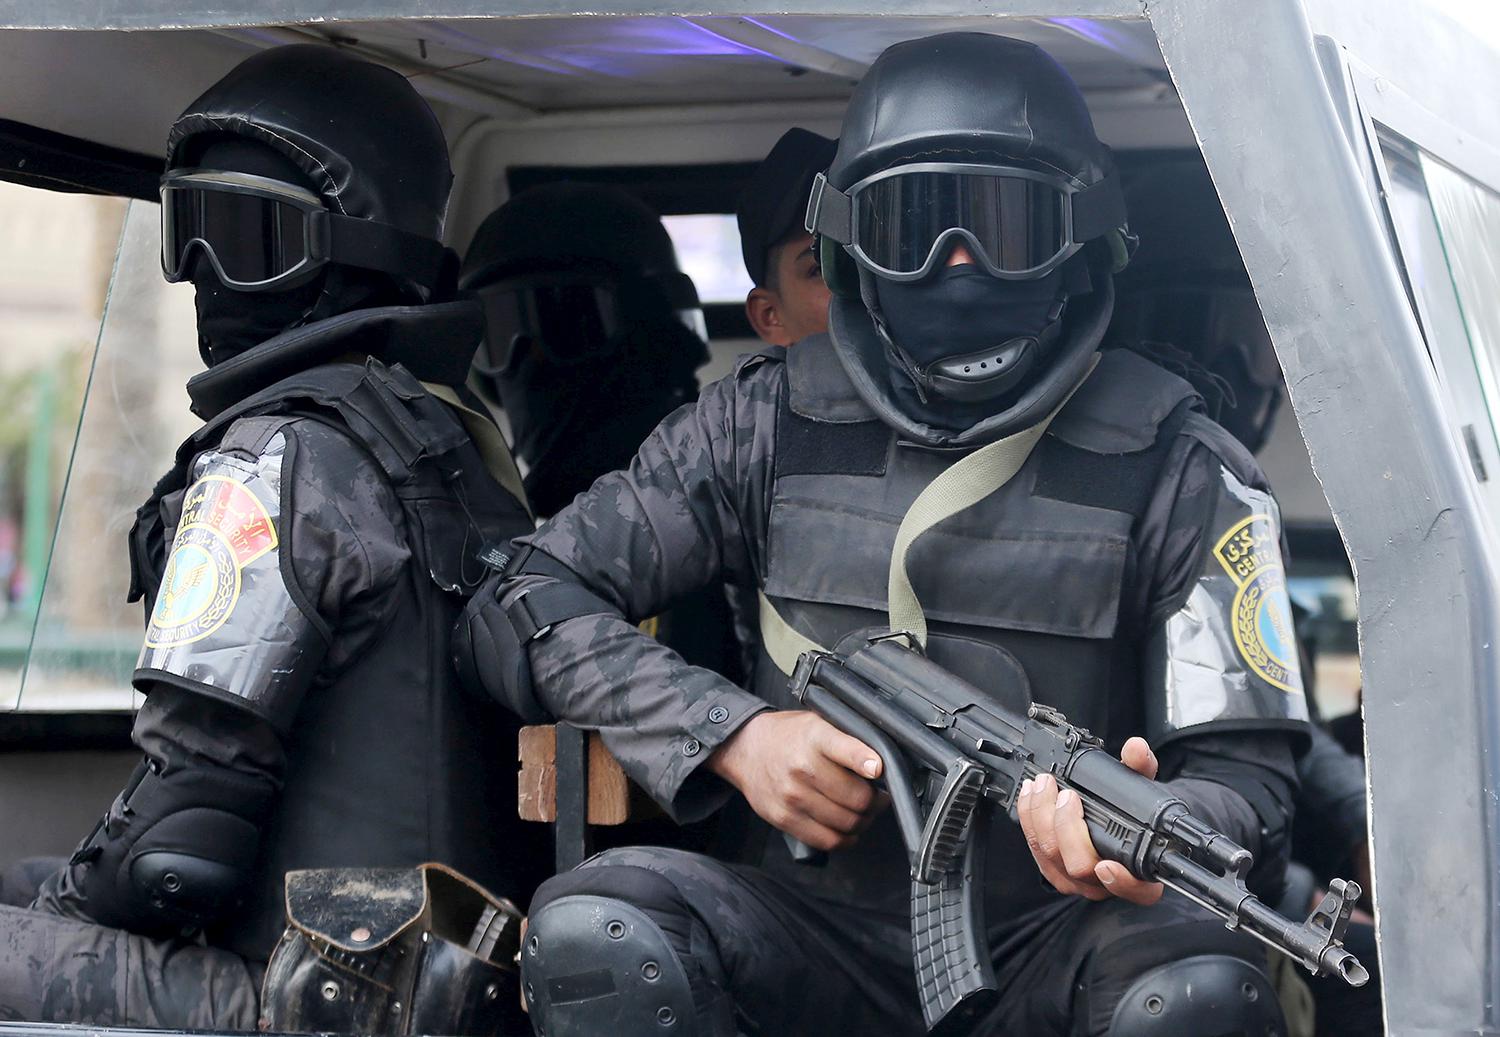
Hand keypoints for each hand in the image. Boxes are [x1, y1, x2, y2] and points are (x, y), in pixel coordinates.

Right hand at [708, 710, 884, 851]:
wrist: (745, 749)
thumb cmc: (788, 737)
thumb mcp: (817, 723)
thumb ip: (848, 740)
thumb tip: (881, 764)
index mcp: (815, 737)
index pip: (846, 750)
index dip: (866, 762)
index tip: (878, 770)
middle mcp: (802, 767)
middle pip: (857, 798)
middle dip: (876, 801)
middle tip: (878, 797)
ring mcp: (792, 796)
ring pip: (847, 822)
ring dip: (864, 821)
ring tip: (863, 812)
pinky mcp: (784, 818)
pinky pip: (827, 840)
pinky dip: (846, 839)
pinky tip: (848, 829)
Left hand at [1017, 736, 1164, 905]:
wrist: (1117, 820)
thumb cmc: (1136, 812)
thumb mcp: (1144, 787)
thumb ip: (1141, 769)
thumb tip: (1136, 749)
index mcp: (1143, 874)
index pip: (1137, 891)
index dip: (1121, 882)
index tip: (1107, 865)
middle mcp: (1109, 884)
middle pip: (1080, 867)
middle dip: (1066, 828)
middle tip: (1065, 794)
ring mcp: (1078, 881)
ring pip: (1051, 858)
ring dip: (1041, 818)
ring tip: (1042, 784)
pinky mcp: (1053, 871)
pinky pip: (1035, 851)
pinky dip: (1029, 821)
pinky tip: (1030, 796)